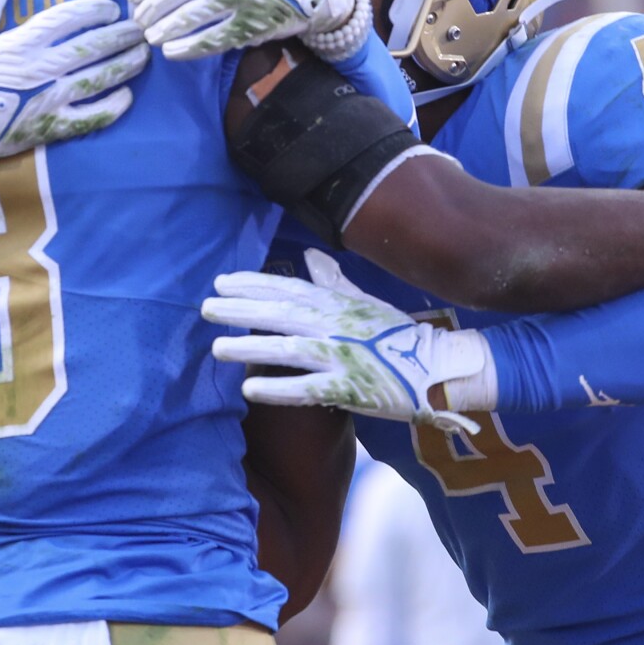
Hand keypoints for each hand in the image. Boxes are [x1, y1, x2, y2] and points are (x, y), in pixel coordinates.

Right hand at [0, 0, 147, 175]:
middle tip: (140, 28)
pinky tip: (126, 96)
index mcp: (23, 42)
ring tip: (143, 55)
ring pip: (99, 78)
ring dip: (125, 65)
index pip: (70, 18)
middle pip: (93, 46)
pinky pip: (90, 117)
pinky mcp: (52, 127)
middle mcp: (43, 68)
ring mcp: (51, 99)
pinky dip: (112, 107)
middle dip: (121, 35)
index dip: (95, 9)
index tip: (110, 7)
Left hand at [203, 251, 487, 433]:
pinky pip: (308, 388)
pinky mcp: (350, 387)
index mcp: (337, 304)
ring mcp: (342, 356)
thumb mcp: (365, 301)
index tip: (221, 281)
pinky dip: (279, 388)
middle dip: (240, 310)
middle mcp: (335, 325)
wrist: (438, 368)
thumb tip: (310, 255)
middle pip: (280, 315)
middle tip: (204, 308)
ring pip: (288, 349)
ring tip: (216, 348)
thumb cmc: (398, 335)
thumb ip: (333, 281)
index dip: (253, 284)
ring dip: (250, 348)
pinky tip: (249, 389)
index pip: (288, 289)